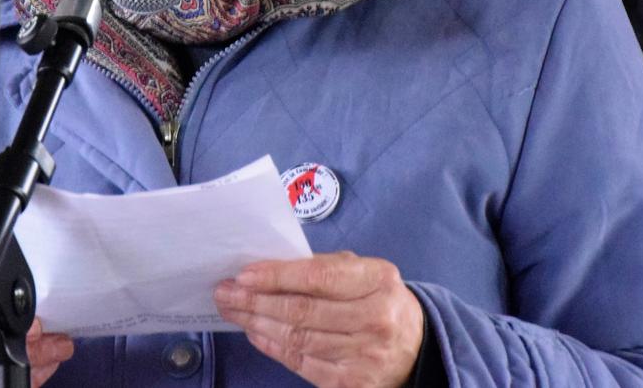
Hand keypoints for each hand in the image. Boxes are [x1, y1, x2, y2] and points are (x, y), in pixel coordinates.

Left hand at [213, 250, 424, 387]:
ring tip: (234, 311)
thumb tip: (268, 270)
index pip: (318, 278)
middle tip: (225, 292)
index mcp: (378, 281)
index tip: (244, 275)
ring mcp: (365, 356)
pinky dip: (272, 347)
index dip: (277, 277)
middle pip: (302, 311)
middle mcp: (375, 319)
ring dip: (257, 324)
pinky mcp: (352, 384)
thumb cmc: (378, 300)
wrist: (417, 347)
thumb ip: (323, 268)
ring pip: (297, 339)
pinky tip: (254, 333)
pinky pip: (301, 363)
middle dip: (256, 301)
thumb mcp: (364, 273)